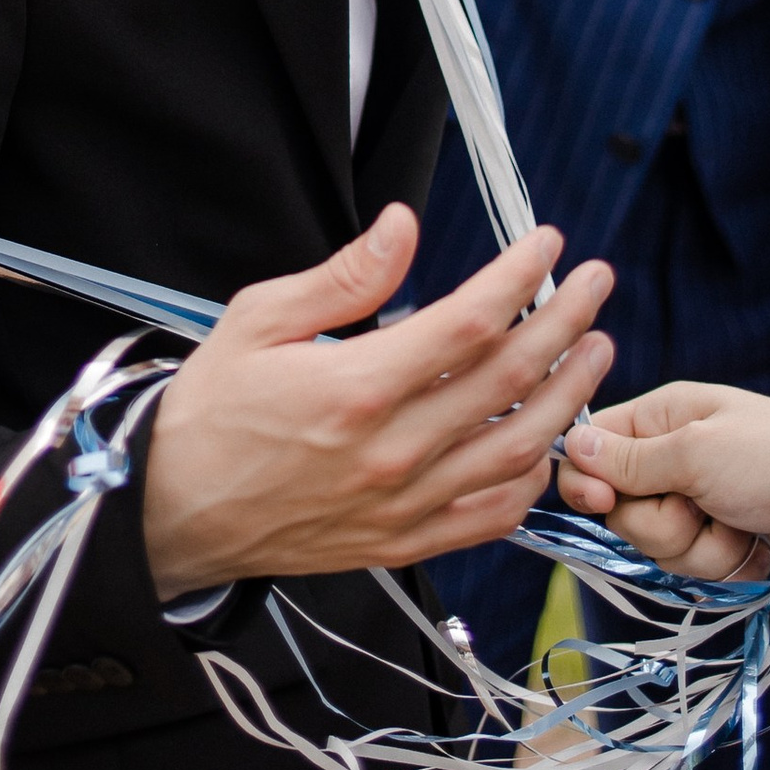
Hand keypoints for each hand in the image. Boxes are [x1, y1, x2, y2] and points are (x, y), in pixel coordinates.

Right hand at [141, 204, 613, 597]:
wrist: (170, 513)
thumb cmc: (210, 411)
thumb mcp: (258, 320)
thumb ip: (342, 277)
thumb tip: (403, 225)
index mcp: (355, 389)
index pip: (469, 323)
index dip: (520, 277)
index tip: (547, 243)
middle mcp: (391, 452)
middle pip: (512, 380)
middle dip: (567, 321)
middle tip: (598, 282)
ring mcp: (403, 505)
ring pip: (519, 450)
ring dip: (571, 397)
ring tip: (596, 351)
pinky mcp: (403, 544)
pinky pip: (493, 517)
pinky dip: (533, 478)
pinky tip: (548, 442)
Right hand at [555, 383, 769, 579]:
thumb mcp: (697, 453)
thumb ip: (629, 461)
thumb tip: (571, 444)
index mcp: (660, 420)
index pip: (589, 452)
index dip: (587, 485)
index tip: (604, 503)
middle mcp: (671, 459)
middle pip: (621, 512)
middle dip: (659, 524)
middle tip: (700, 507)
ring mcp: (698, 503)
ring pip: (657, 548)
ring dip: (699, 549)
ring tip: (739, 525)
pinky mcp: (723, 541)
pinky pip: (694, 568)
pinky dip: (724, 563)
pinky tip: (755, 545)